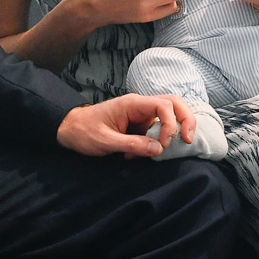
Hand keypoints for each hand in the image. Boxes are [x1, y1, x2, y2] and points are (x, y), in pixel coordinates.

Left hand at [56, 93, 195, 157]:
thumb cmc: (84, 131)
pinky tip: (144, 154)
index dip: (171, 123)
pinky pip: (157, 130)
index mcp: (132, 104)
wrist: (70, 129)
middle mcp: (140, 106)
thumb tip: (159, 149)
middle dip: (185, 119)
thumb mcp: (105, 141)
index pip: (163, 105)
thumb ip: (132, 144)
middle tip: (188, 140)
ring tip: (167, 149)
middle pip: (173, 103)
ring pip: (169, 116)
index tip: (165, 144)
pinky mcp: (140, 125)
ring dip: (172, 132)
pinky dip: (157, 143)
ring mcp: (141, 115)